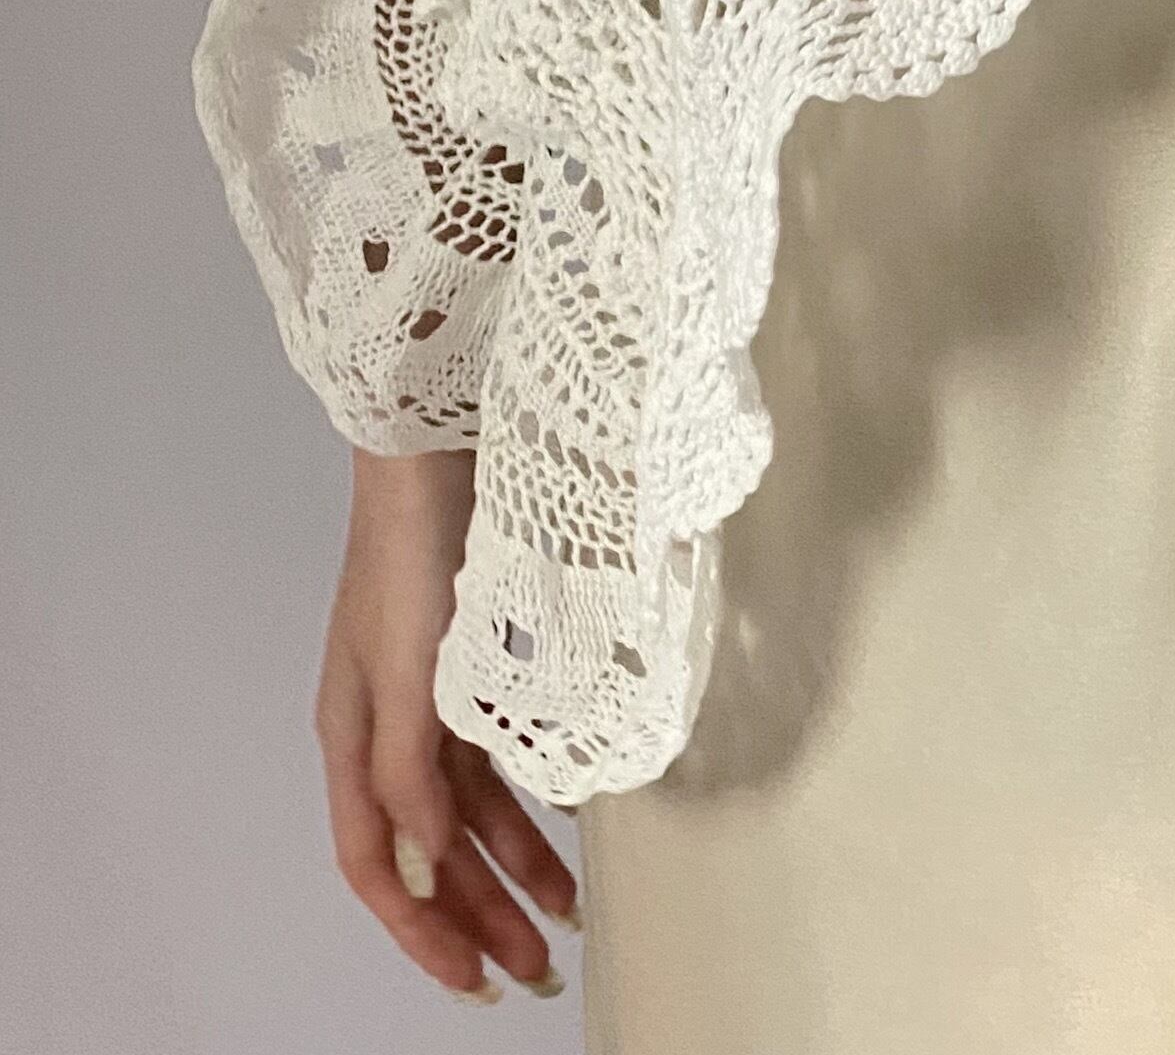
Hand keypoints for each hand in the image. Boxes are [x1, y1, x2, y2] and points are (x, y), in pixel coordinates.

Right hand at [317, 446, 577, 1001]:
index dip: (421, 930)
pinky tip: (572, 827)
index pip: (379, 866)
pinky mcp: (474, 664)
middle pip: (430, 851)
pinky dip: (531, 799)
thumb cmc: (413, 552)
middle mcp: (386, 730)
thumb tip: (424, 873)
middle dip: (478, 917)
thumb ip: (408, 771)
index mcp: (351, 739)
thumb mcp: (408, 670)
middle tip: (534, 971)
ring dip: (513, 867)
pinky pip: (498, 758)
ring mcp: (431, 698)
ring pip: (470, 812)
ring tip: (566, 918)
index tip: (473, 979)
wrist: (445, 446)